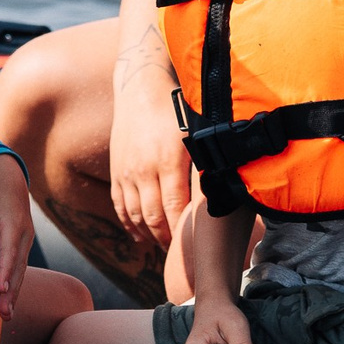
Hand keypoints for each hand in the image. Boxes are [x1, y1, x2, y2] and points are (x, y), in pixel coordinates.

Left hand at [0, 155, 32, 310]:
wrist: (9, 176)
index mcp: (14, 223)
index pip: (9, 251)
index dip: (5, 270)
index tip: (0, 288)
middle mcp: (24, 235)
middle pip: (18, 267)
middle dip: (12, 291)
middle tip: (5, 314)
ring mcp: (26, 240)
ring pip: (21, 270)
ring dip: (14, 292)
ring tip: (8, 314)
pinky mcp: (23, 244)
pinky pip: (20, 267)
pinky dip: (15, 284)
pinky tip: (9, 300)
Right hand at [110, 76, 193, 249]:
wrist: (140, 89)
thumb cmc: (176, 111)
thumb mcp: (195, 135)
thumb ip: (206, 163)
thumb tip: (227, 190)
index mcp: (169, 160)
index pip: (174, 207)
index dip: (183, 230)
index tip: (195, 244)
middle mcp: (144, 168)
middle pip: (153, 216)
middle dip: (167, 239)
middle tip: (181, 254)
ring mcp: (127, 171)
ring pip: (135, 215)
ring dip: (149, 235)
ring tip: (163, 246)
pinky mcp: (116, 170)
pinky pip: (120, 205)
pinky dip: (130, 224)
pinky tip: (140, 236)